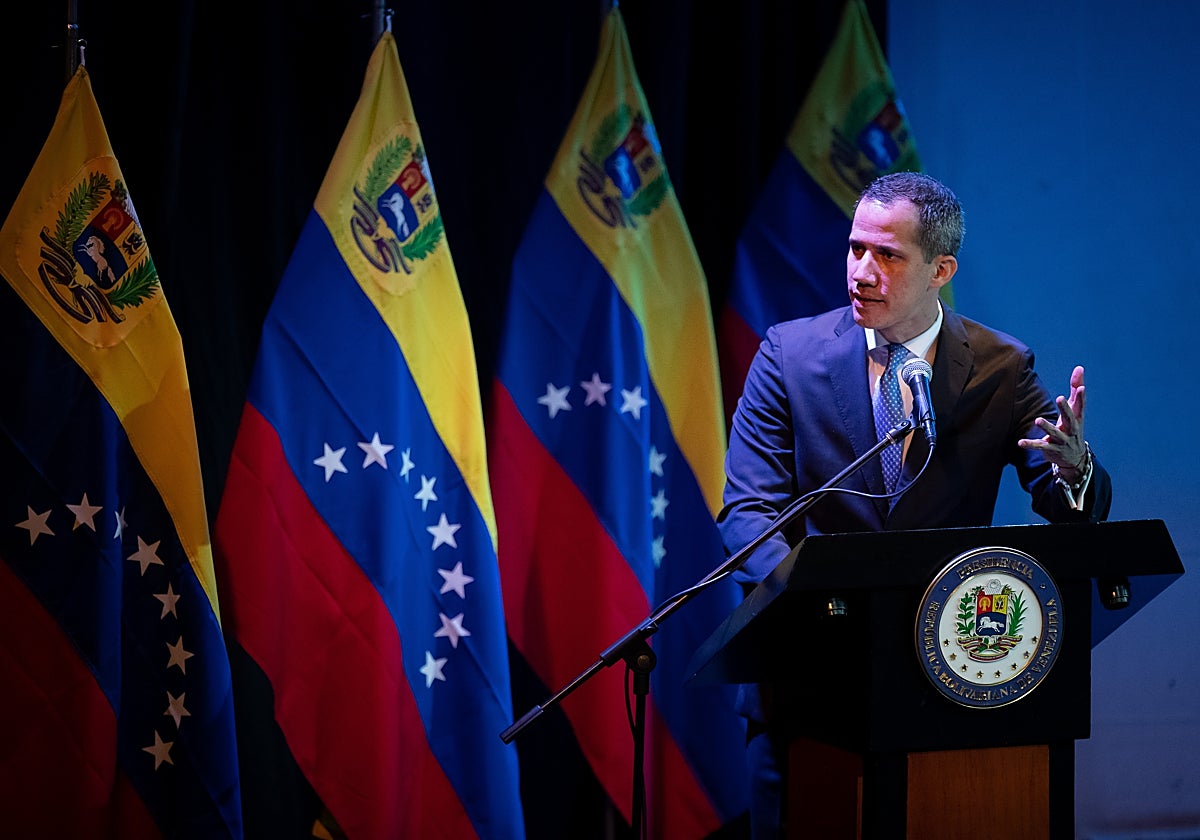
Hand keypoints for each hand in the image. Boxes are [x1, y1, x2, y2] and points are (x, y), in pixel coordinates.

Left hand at [1018, 365, 1087, 480]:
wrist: (1074, 458)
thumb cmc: (1072, 427)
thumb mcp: (1075, 410)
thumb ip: (1075, 389)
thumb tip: (1079, 367)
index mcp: (1077, 419)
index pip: (1080, 407)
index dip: (1081, 397)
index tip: (1081, 388)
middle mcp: (1071, 429)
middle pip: (1070, 418)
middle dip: (1065, 409)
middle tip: (1060, 398)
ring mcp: (1062, 440)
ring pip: (1055, 433)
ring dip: (1047, 427)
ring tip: (1038, 420)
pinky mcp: (1051, 449)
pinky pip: (1041, 447)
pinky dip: (1031, 444)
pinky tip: (1020, 442)